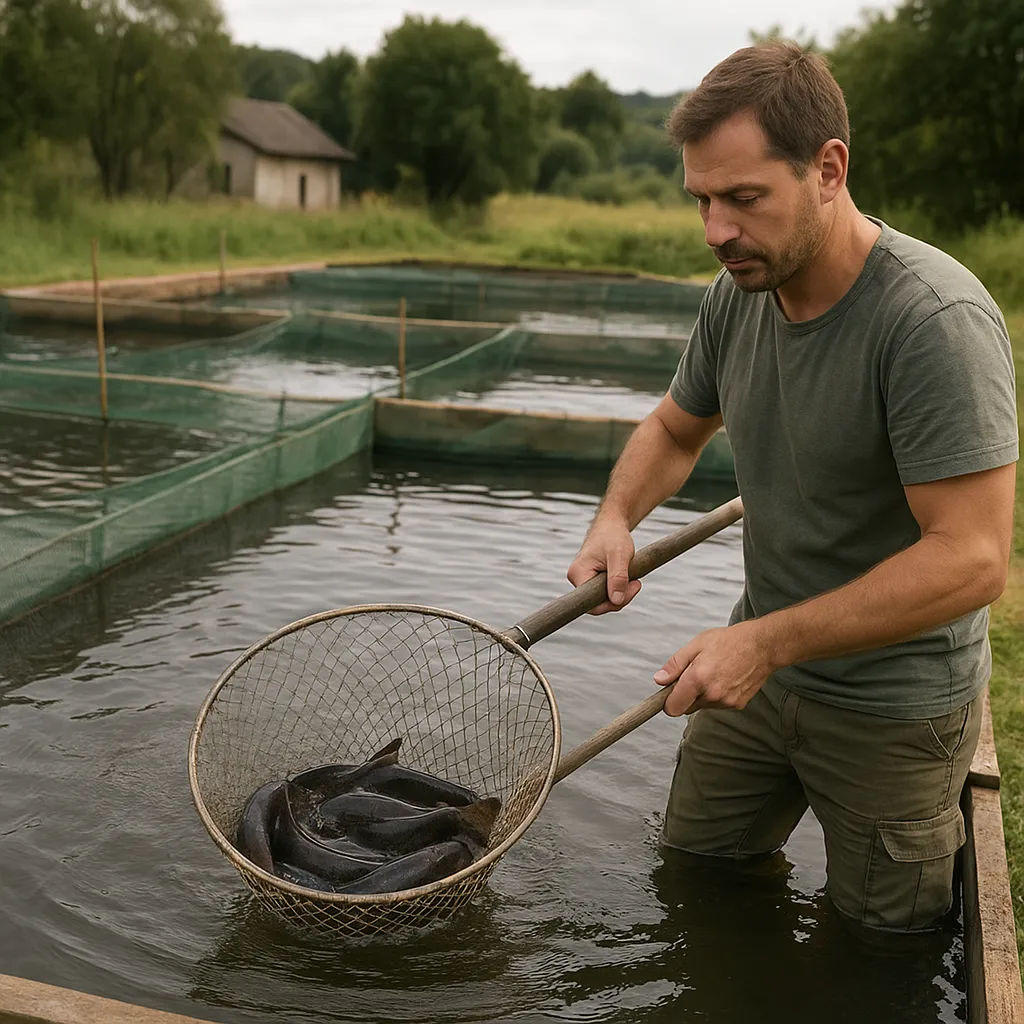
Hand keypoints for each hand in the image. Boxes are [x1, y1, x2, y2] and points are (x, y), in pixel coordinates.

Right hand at [566, 515, 641, 614]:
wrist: (612, 525)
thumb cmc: (614, 536)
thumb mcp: (619, 555)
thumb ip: (618, 578)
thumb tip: (616, 601)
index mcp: (577, 573)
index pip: (592, 605)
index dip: (613, 603)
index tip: (631, 587)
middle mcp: (576, 578)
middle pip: (598, 604)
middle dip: (620, 597)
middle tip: (636, 583)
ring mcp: (583, 579)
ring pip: (603, 599)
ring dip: (621, 592)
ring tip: (633, 578)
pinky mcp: (591, 579)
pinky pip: (605, 593)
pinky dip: (618, 589)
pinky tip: (626, 578)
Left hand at [653, 620, 776, 716]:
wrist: (762, 646)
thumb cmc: (730, 641)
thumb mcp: (696, 645)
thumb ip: (675, 665)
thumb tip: (659, 680)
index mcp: (698, 678)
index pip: (673, 708)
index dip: (668, 702)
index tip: (669, 695)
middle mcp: (712, 694)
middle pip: (687, 707)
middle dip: (686, 695)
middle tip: (695, 674)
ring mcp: (726, 701)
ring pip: (703, 706)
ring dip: (703, 695)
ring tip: (714, 672)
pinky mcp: (737, 705)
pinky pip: (718, 705)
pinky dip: (717, 696)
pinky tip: (725, 678)